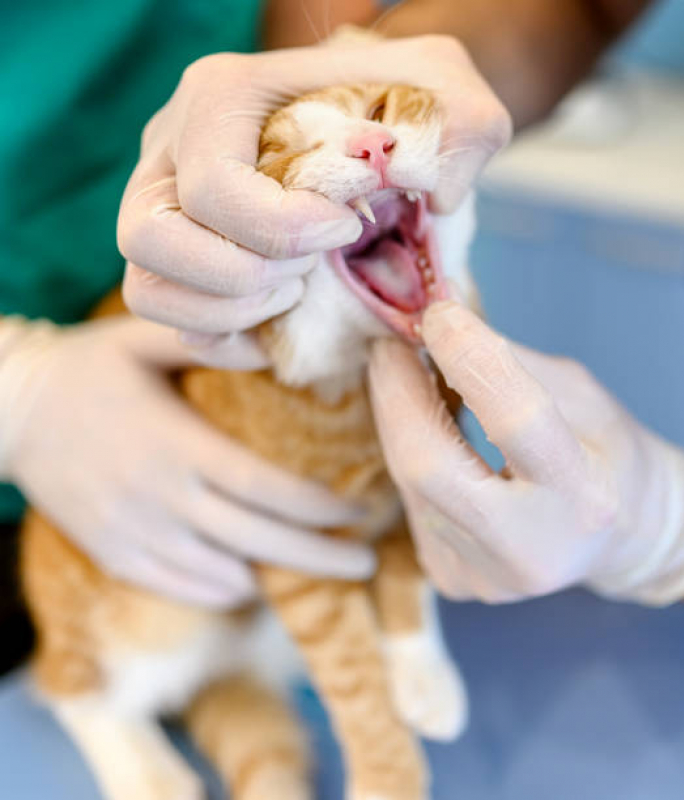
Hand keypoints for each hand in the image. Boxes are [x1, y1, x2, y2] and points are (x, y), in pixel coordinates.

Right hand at [0, 317, 372, 607]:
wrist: (10, 411)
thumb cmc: (88, 369)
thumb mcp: (143, 338)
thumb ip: (207, 343)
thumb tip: (272, 348)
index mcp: (180, 445)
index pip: (268, 489)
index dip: (320, 507)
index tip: (360, 512)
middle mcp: (163, 499)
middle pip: (259, 542)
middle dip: (321, 558)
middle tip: (367, 566)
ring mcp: (137, 535)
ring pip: (224, 576)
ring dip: (275, 576)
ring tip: (317, 569)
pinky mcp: (113, 556)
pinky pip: (181, 589)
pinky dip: (224, 591)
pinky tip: (250, 580)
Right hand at [118, 36, 510, 364]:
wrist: (376, 121)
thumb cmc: (402, 108)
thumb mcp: (449, 93)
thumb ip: (464, 125)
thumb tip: (435, 195)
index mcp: (223, 97)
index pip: (213, 187)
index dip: (283, 230)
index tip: (348, 229)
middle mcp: (173, 151)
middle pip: (148, 239)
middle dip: (241, 276)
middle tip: (308, 268)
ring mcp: (169, 209)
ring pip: (147, 289)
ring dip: (229, 312)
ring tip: (297, 289)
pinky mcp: (185, 261)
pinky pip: (174, 323)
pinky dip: (227, 340)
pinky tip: (283, 319)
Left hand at [368, 302, 683, 604]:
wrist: (620, 541)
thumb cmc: (609, 458)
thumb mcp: (585, 398)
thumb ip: (511, 365)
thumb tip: (438, 323)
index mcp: (583, 500)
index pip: (514, 421)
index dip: (467, 358)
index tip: (437, 313)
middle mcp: (528, 552)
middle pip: (427, 465)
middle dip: (397, 392)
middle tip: (390, 342)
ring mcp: (482, 576)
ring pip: (409, 482)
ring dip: (398, 416)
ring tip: (406, 371)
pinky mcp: (452, 579)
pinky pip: (413, 501)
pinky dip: (411, 453)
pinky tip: (426, 428)